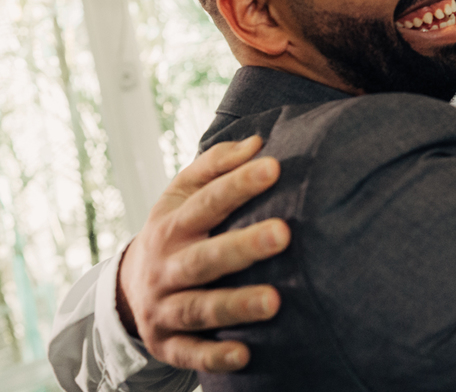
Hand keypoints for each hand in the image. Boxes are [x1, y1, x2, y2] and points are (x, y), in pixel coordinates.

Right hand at [116, 135, 289, 371]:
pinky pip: (191, 355)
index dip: (238, 184)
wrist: (128, 289)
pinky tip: (245, 354)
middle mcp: (167, 268)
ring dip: (236, 306)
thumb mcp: (181, 195)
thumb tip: (257, 142)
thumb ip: (216, 165)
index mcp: (173, 227)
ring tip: (275, 301)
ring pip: (200, 309)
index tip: (273, 167)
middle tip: (282, 234)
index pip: (207, 203)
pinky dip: (214, 357)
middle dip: (243, 247)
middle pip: (205, 258)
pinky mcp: (168, 345)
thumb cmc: (175, 230)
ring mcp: (165, 309)